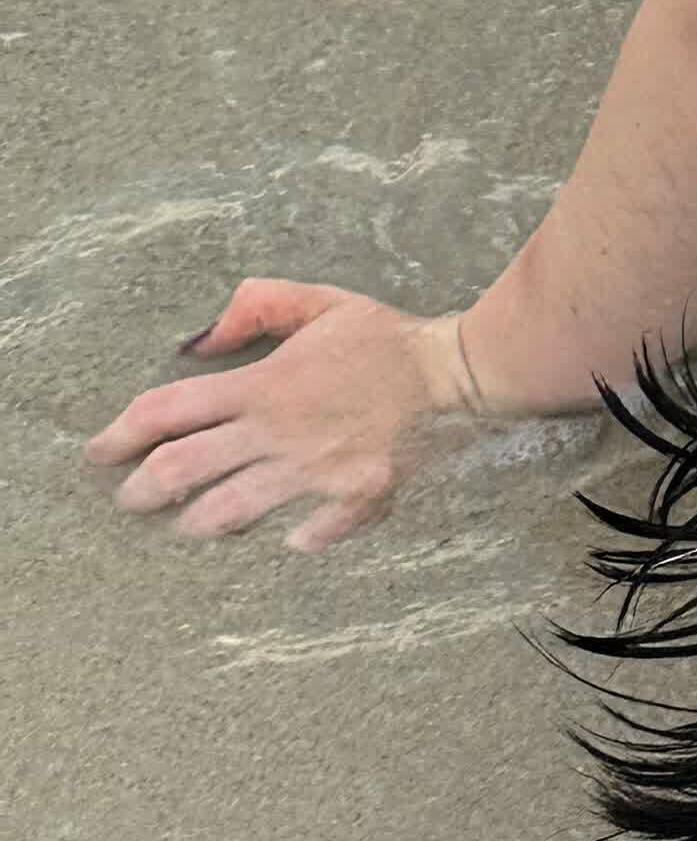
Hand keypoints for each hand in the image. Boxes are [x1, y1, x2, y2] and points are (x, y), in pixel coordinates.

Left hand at [80, 277, 482, 554]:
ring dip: (196, 523)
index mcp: (264, 384)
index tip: (97, 451)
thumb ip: (257, 306)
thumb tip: (201, 341)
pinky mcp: (354, 496)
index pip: (168, 410)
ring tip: (185, 526)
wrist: (456, 371)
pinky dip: (296, 539)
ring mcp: (314, 469)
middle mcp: (277, 431)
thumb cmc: (385, 336)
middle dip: (140, 490)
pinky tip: (288, 539)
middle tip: (127, 499)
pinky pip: (312, 532)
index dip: (119, 433)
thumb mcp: (319, 301)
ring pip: (229, 510)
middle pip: (181, 469)